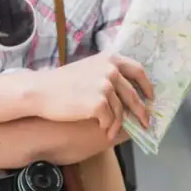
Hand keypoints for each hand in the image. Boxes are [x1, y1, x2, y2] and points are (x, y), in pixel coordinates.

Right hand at [29, 52, 153, 140]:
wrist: (40, 90)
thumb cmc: (60, 82)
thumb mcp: (87, 68)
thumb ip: (106, 73)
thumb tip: (126, 90)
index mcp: (110, 59)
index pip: (138, 71)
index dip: (147, 86)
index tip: (150, 98)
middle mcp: (111, 70)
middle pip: (134, 95)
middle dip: (141, 112)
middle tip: (144, 123)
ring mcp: (105, 86)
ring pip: (121, 111)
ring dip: (119, 124)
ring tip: (112, 132)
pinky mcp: (99, 103)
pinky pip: (110, 120)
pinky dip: (108, 127)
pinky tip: (102, 130)